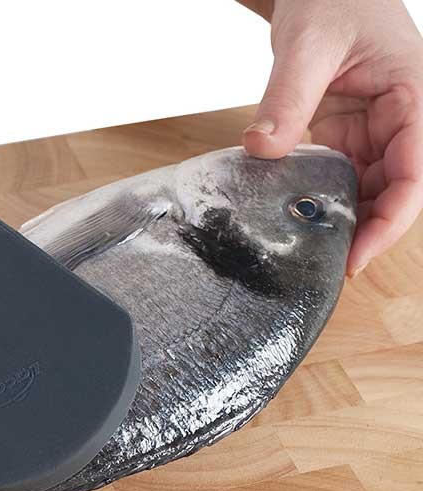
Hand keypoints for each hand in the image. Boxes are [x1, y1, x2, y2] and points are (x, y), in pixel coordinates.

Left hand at [239, 0, 422, 275]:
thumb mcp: (308, 43)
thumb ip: (287, 98)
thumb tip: (260, 148)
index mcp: (414, 97)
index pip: (415, 173)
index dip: (390, 222)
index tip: (356, 256)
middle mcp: (401, 121)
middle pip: (394, 192)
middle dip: (365, 233)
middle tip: (324, 270)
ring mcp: (375, 133)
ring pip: (368, 192)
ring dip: (343, 223)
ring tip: (308, 255)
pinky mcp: (348, 139)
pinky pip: (341, 181)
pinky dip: (322, 204)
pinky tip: (296, 223)